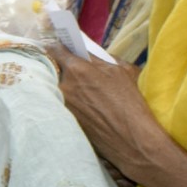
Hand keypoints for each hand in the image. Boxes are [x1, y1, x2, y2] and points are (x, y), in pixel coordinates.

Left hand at [48, 46, 159, 181]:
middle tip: (70, 68)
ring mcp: (62, 104)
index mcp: (77, 69)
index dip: (57, 47)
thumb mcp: (123, 71)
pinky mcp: (64, 120)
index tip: (58, 46)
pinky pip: (60, 104)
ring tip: (79, 89)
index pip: (56, 49)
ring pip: (56, 87)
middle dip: (61, 67)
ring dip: (64, 85)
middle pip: (54, 69)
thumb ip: (102, 58)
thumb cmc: (131, 103)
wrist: (132, 140)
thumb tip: (90, 53)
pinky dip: (67, 101)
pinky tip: (82, 105)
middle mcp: (64, 86)